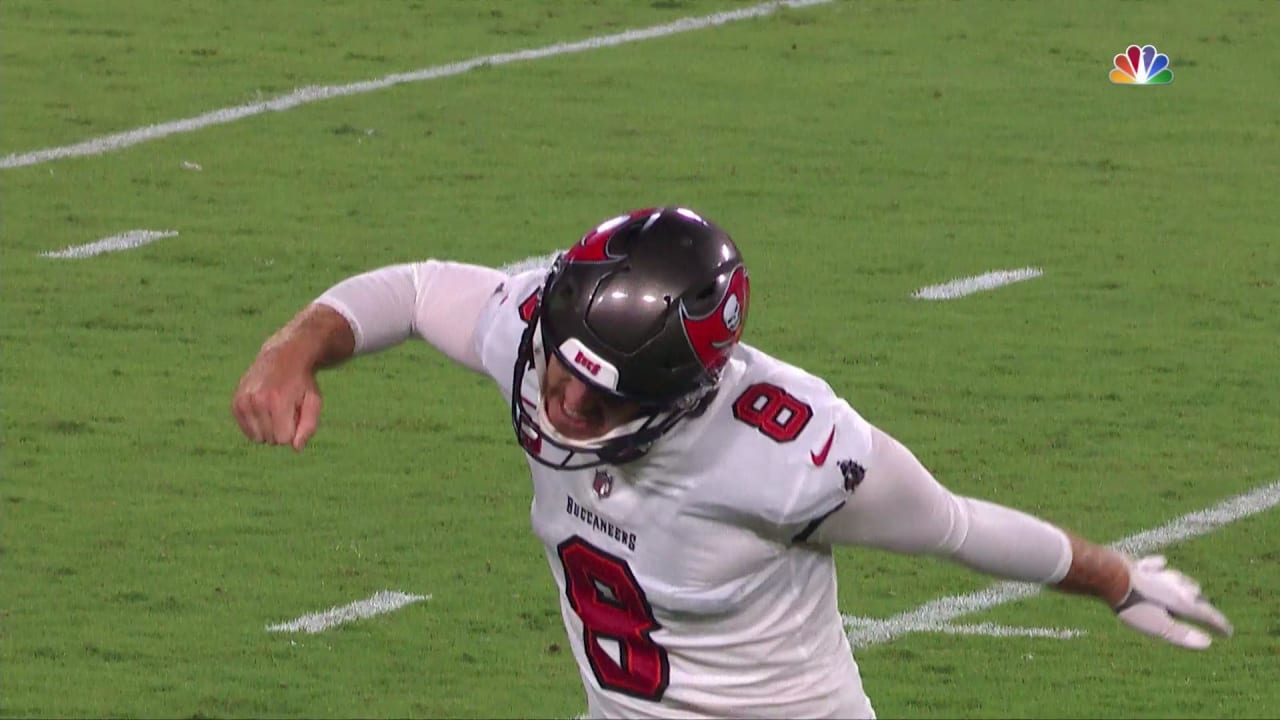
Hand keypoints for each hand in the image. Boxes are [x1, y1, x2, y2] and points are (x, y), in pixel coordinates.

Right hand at [231, 344, 323, 450]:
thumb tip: (296, 448)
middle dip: (281, 429)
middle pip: (270, 440)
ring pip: (257, 438)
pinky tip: (264, 408)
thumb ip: (309, 426)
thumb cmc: (302, 383)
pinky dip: (257, 425)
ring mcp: (243, 401)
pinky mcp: (236, 403)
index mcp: (277, 401)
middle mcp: (256, 401)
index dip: (293, 430)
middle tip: (286, 407)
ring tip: (275, 407)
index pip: (283, 439)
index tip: (296, 413)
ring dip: (269, 428)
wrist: (282, 357)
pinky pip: (247, 431)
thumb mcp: (313, 401)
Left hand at [1114, 555, 1232, 649]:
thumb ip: (1182, 634)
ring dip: (1187, 587)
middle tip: (1207, 615)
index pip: (1206, 614)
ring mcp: (1159, 573)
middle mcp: (1175, 585)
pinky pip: (1157, 564)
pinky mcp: (1141, 564)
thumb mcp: (1157, 626)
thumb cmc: (1133, 605)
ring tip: (1189, 592)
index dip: (1219, 625)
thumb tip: (1206, 643)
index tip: (1228, 633)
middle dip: (1202, 605)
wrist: (1111, 576)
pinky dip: (1162, 566)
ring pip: (1180, 579)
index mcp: (1181, 601)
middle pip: (1195, 595)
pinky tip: (1163, 563)